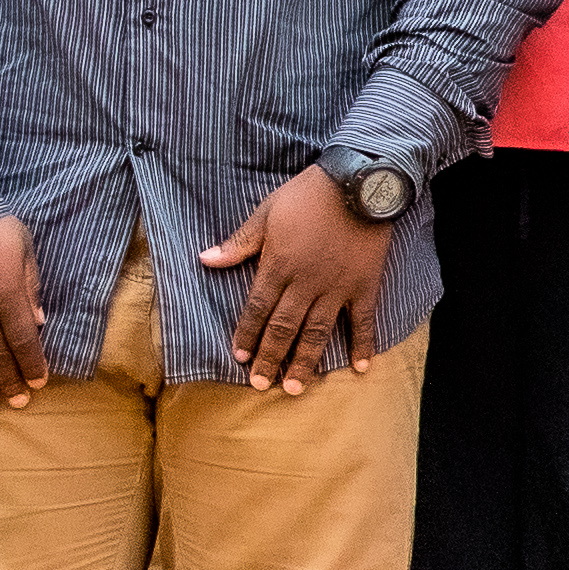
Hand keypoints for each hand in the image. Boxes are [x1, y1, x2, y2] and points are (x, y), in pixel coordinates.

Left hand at [201, 166, 401, 394]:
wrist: (359, 182)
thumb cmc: (308, 194)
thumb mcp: (266, 213)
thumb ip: (238, 243)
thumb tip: (205, 260)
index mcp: (279, 265)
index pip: (257, 309)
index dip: (248, 334)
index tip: (240, 357)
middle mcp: (306, 283)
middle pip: (284, 328)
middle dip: (270, 358)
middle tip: (261, 384)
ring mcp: (337, 287)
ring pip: (318, 332)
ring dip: (305, 362)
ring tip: (295, 388)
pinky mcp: (363, 285)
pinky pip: (363, 321)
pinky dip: (362, 345)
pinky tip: (360, 369)